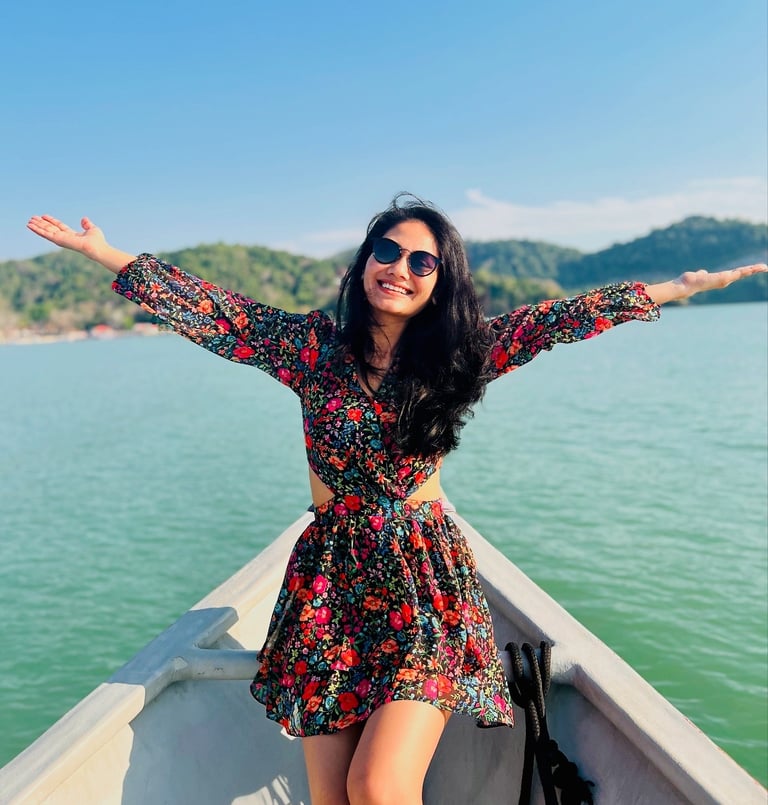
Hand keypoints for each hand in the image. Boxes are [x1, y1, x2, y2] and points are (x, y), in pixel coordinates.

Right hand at [26, 215, 135, 273]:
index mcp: (72, 235)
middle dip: (42, 223)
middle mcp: (65, 237)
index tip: (44, 216)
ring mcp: (61, 239)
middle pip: (50, 228)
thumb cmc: (97, 241)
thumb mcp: (92, 229)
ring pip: (46, 231)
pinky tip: (30, 226)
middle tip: (32, 218)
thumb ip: (87, 224)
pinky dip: (37, 230)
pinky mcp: (58, 240)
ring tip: (29, 221)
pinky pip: (45, 234)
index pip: (59, 226)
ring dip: (37, 226)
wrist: (97, 248)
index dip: (51, 221)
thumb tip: (84, 218)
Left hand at [646, 263, 766, 303]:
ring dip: (754, 269)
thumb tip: (702, 272)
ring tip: (764, 267)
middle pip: (741, 273)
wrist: (685, 286)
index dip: (744, 271)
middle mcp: (723, 280)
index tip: (753, 269)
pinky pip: (738, 273)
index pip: (734, 274)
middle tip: (765, 267)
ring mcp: (724, 280)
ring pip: (742, 273)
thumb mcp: (699, 275)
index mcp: (719, 279)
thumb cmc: (690, 281)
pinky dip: (748, 270)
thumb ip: (702, 274)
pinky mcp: (724, 279)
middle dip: (753, 270)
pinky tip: (757, 268)